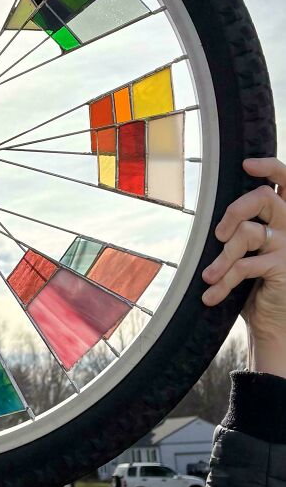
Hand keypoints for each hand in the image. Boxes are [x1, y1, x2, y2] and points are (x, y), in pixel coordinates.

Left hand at [201, 158, 285, 377]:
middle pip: (263, 198)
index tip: (246, 165)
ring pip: (248, 233)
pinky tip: (211, 294)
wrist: (273, 321)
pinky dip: (223, 280)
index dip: (270, 167)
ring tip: (208, 276)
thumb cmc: (257, 281)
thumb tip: (216, 216)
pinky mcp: (282, 267)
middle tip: (219, 234)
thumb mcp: (251, 249)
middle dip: (234, 210)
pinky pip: (244, 266)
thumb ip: (244, 226)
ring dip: (222, 257)